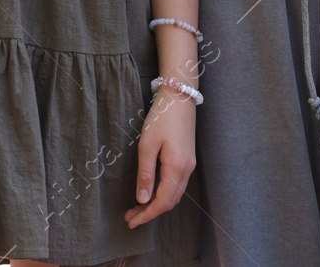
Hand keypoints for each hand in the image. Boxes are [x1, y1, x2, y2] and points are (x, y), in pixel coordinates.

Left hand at [125, 88, 195, 228]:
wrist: (180, 97)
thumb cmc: (161, 118)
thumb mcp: (147, 145)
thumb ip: (145, 174)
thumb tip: (142, 199)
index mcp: (177, 168)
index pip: (163, 202)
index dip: (147, 215)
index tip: (131, 221)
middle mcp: (187, 170)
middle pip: (170, 202)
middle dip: (150, 212)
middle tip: (130, 216)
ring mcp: (190, 165)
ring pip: (174, 195)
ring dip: (157, 204)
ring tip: (137, 207)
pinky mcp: (188, 159)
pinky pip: (177, 185)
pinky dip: (163, 194)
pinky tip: (151, 192)